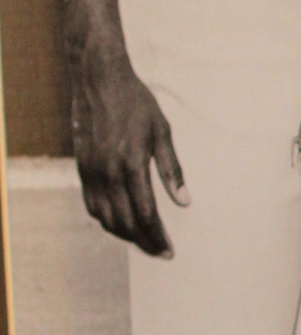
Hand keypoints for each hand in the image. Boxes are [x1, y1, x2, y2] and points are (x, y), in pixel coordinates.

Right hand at [71, 51, 188, 258]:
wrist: (100, 82)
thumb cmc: (137, 104)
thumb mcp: (162, 132)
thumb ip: (172, 170)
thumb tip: (184, 202)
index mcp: (131, 165)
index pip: (145, 214)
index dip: (157, 236)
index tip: (170, 250)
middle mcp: (107, 172)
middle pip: (125, 222)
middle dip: (144, 242)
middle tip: (161, 252)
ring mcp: (91, 172)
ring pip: (105, 218)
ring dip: (125, 235)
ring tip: (144, 241)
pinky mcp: (82, 168)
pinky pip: (92, 205)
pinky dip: (106, 220)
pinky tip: (121, 222)